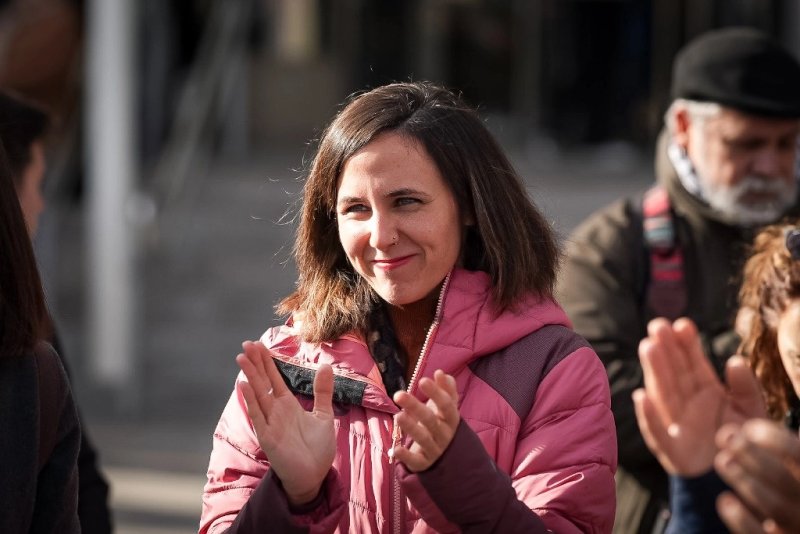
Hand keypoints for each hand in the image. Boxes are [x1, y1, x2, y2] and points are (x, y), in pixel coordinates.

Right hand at [236, 341, 334, 505]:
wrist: (314, 475)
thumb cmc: (317, 448)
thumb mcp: (324, 415)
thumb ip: (322, 391)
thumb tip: (325, 365)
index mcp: (287, 404)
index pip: (274, 377)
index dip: (266, 361)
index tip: (257, 343)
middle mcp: (276, 411)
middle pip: (263, 381)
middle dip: (255, 363)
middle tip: (246, 343)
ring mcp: (270, 422)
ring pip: (258, 394)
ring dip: (250, 376)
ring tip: (242, 358)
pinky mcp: (268, 437)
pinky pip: (258, 416)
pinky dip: (251, 401)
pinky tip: (244, 386)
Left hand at [391, 370, 459, 471]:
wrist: (446, 455)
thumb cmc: (442, 423)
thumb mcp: (446, 407)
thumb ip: (447, 389)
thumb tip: (441, 373)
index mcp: (451, 419)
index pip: (446, 405)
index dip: (436, 393)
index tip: (423, 380)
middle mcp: (444, 434)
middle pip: (430, 420)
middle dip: (415, 407)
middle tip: (398, 394)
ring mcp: (435, 450)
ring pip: (423, 438)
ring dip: (410, 427)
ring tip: (397, 416)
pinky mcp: (423, 463)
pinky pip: (415, 460)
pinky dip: (405, 456)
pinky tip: (394, 449)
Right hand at [633, 318, 764, 475]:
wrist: (738, 481)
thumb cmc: (744, 444)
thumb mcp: (752, 412)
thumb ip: (747, 387)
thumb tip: (735, 360)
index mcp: (705, 392)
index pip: (693, 363)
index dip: (686, 344)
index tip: (682, 323)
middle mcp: (687, 403)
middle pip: (673, 373)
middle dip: (665, 349)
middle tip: (657, 325)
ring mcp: (676, 424)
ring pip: (662, 393)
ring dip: (654, 371)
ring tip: (649, 346)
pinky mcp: (670, 449)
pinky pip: (657, 431)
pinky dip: (648, 415)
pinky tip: (640, 396)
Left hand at [715, 420, 799, 533]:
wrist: (793, 522)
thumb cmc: (790, 488)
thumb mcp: (790, 468)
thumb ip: (779, 450)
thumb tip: (740, 432)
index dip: (779, 441)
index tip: (750, 430)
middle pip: (784, 480)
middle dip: (753, 456)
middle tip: (727, 439)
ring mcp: (798, 527)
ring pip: (775, 507)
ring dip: (745, 480)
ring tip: (723, 460)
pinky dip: (741, 520)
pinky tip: (725, 500)